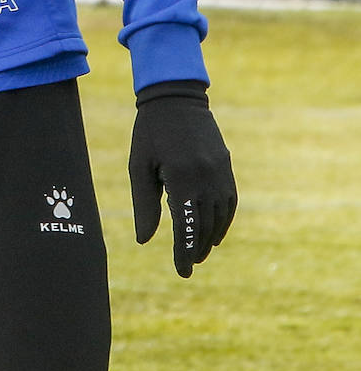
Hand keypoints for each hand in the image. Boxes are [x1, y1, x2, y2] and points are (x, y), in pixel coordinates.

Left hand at [129, 80, 236, 276]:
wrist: (175, 98)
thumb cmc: (150, 133)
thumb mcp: (139, 166)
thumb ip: (144, 204)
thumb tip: (143, 240)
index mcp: (181, 178)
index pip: (186, 227)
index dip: (184, 252)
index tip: (182, 272)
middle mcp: (206, 178)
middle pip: (205, 225)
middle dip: (196, 248)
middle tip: (187, 265)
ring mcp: (220, 173)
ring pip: (220, 216)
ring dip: (211, 237)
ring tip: (199, 251)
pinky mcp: (226, 167)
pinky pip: (230, 201)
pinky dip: (223, 219)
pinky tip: (214, 230)